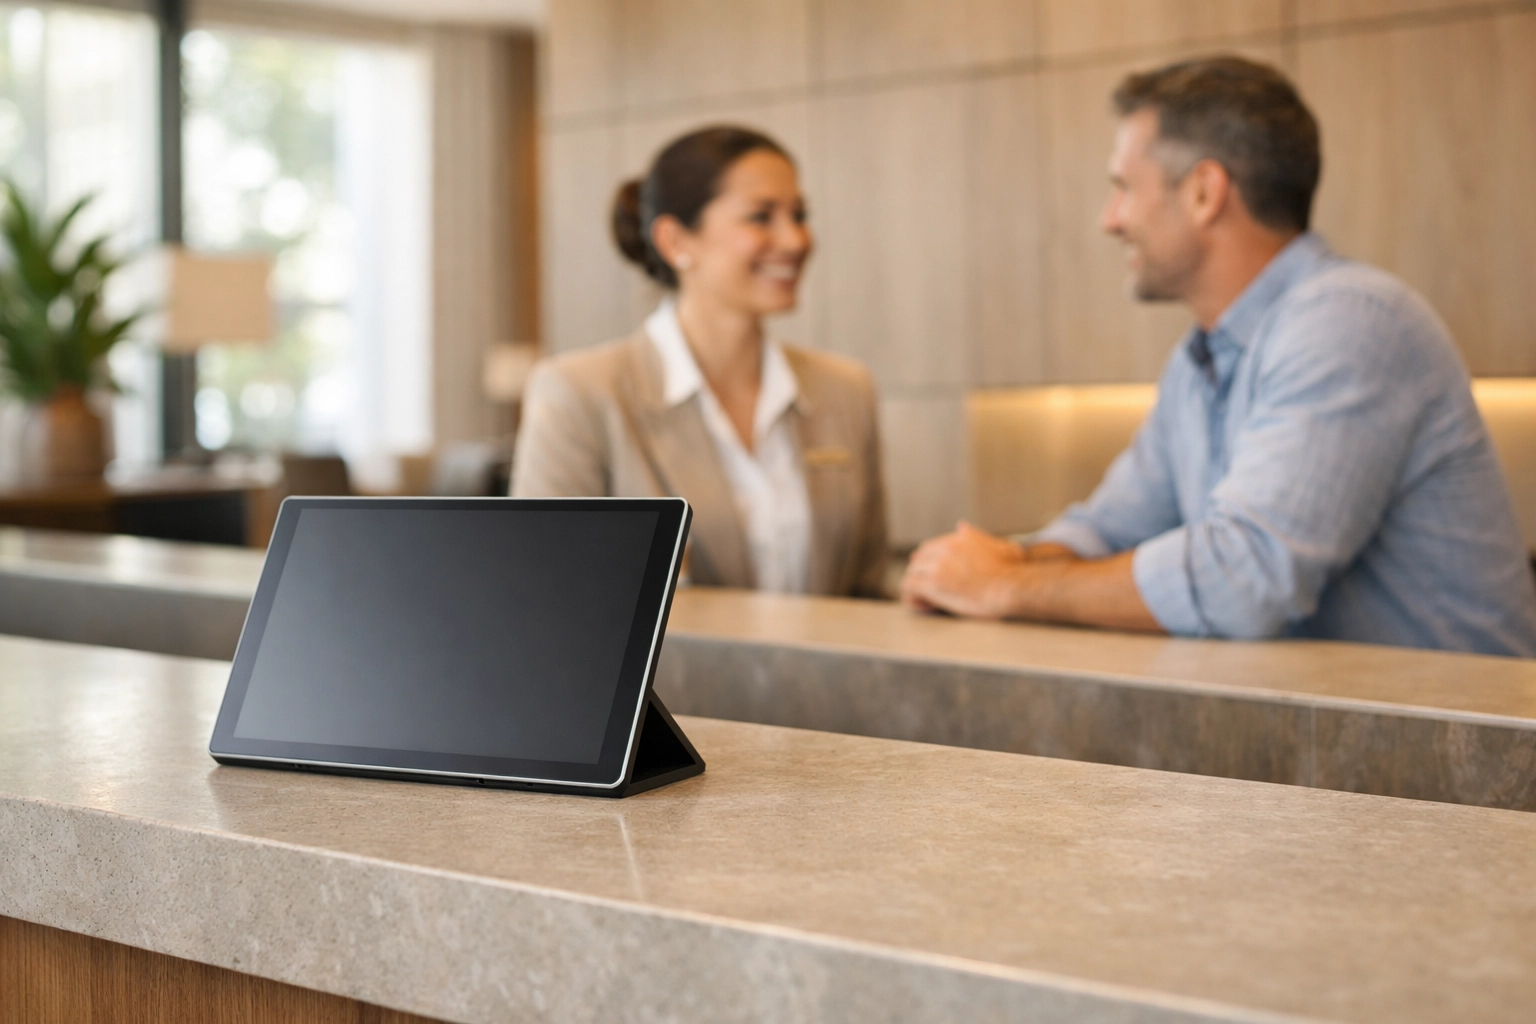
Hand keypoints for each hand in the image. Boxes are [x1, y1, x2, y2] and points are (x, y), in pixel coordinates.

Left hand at [901, 522, 1062, 618]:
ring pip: (911, 573)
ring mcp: (937, 566)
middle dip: (921, 575)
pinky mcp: (932, 584)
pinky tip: (924, 605)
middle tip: (931, 591)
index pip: (930, 548)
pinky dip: (912, 598)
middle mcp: (945, 548)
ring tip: (928, 600)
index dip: (928, 563)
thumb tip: (962, 526)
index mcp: (959, 539)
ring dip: (917, 587)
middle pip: (918, 560)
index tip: (933, 576)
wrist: (1010, 587)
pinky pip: (908, 588)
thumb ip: (980, 536)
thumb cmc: (1012, 572)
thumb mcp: (1001, 545)